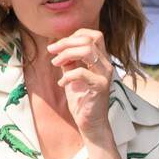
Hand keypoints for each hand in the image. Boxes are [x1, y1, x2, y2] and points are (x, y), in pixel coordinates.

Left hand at [48, 28, 114, 142]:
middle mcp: (106, 64)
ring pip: (87, 50)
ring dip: (66, 54)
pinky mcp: (101, 86)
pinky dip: (67, 76)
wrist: (90, 123)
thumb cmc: (82, 99)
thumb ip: (70, 61)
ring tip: (55, 64)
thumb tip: (59, 48)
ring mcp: (105, 74)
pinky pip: (82, 72)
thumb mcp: (72, 75)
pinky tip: (61, 84)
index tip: (59, 46)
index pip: (93, 35)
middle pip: (89, 39)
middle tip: (52, 52)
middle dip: (66, 43)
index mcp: (101, 59)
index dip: (74, 35)